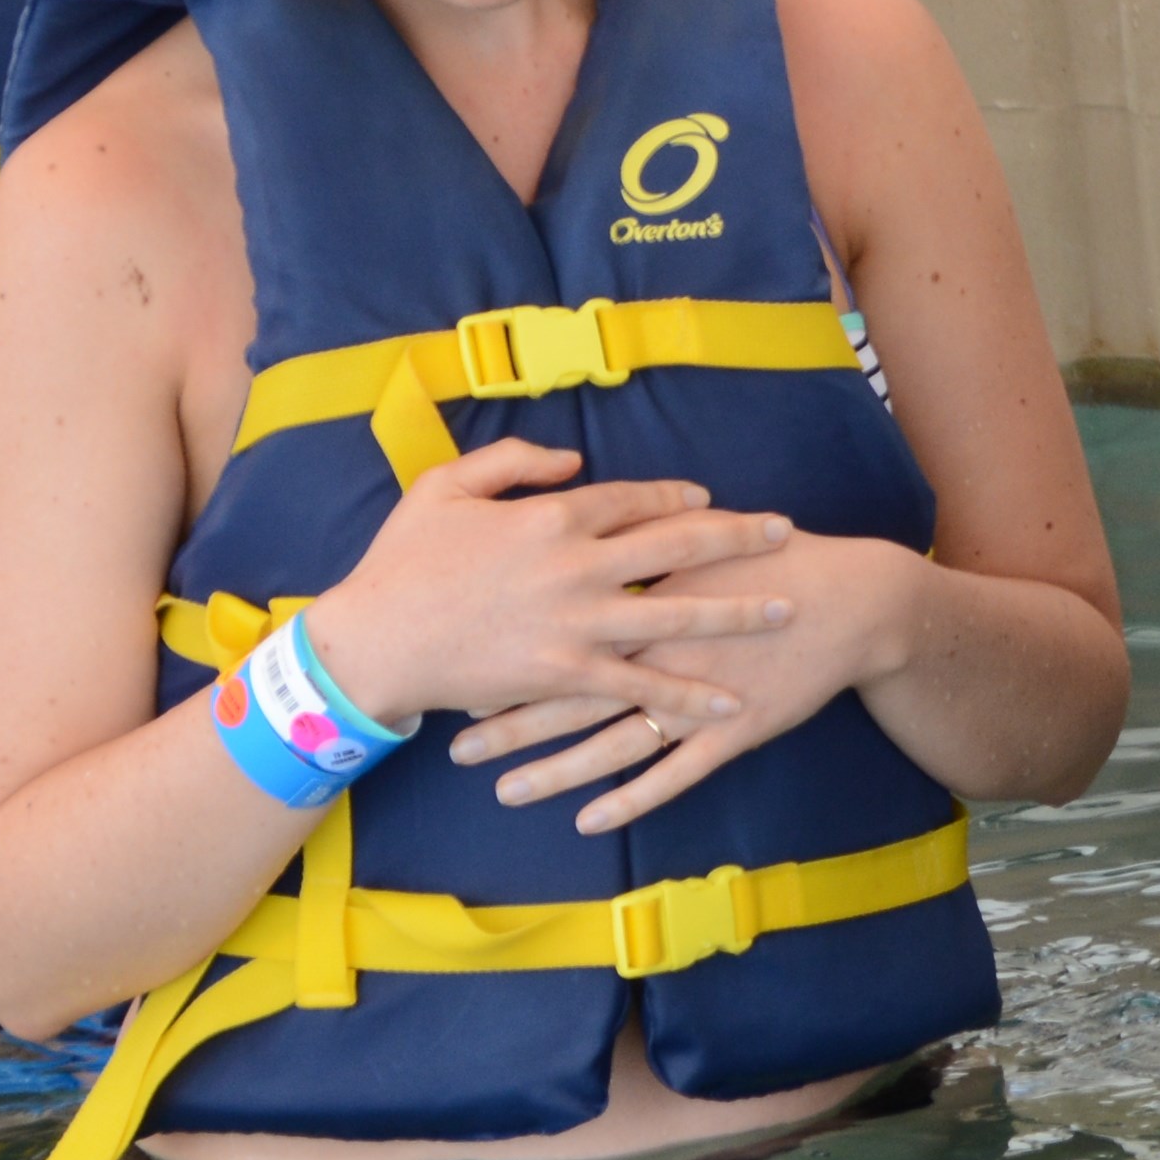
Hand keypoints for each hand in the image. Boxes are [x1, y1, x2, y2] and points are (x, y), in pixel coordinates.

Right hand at [302, 437, 797, 736]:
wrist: (373, 641)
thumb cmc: (401, 562)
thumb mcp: (443, 486)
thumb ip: (511, 460)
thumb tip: (572, 458)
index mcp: (550, 515)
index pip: (634, 499)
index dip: (678, 497)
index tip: (710, 498)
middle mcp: (576, 565)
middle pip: (677, 546)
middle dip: (738, 538)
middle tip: (785, 531)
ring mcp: (576, 623)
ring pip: (676, 615)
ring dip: (736, 612)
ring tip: (786, 609)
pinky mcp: (567, 675)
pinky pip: (642, 686)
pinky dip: (689, 695)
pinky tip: (731, 701)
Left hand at [471, 528, 929, 835]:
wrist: (851, 600)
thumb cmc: (776, 558)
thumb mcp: (702, 533)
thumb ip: (639, 534)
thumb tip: (584, 520)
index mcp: (647, 596)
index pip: (560, 627)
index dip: (506, 652)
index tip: (459, 670)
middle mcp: (661, 650)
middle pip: (570, 692)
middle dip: (509, 722)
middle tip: (455, 746)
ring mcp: (696, 696)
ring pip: (610, 743)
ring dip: (555, 771)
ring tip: (505, 791)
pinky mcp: (731, 732)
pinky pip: (671, 774)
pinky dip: (630, 799)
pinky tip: (589, 820)